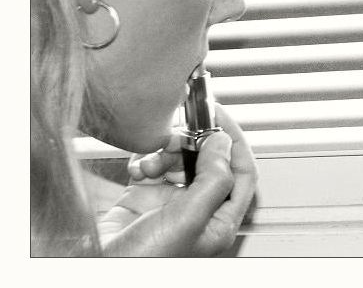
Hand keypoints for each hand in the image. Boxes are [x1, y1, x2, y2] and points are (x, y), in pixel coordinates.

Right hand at [98, 104, 257, 255]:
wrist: (94, 271)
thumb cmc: (145, 264)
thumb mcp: (188, 218)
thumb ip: (213, 179)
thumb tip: (223, 143)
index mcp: (220, 221)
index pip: (242, 172)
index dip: (234, 142)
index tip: (220, 117)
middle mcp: (198, 212)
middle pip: (209, 162)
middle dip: (193, 144)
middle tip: (179, 134)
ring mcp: (171, 205)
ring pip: (180, 161)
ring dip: (166, 153)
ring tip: (153, 159)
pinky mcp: (144, 200)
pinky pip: (152, 167)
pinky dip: (145, 160)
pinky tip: (138, 168)